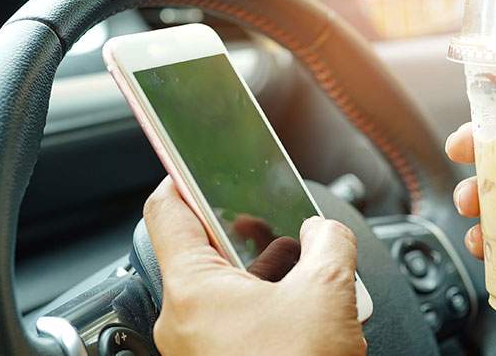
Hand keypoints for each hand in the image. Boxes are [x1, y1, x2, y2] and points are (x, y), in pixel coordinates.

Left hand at [144, 177, 365, 355]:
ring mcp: (199, 347)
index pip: (166, 212)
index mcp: (193, 290)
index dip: (181, 176)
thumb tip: (325, 232)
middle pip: (202, 249)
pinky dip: (264, 303)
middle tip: (273, 216)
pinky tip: (302, 306)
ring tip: (303, 266)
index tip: (192, 158)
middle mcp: (184, 319)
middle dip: (245, 230)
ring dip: (262, 271)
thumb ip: (329, 243)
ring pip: (223, 287)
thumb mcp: (327, 292)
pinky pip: (234, 318)